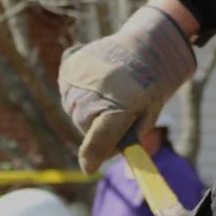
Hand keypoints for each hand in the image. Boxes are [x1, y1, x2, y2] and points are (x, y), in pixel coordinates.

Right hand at [58, 5, 195, 172]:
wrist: (144, 47)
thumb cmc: (147, 89)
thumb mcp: (144, 118)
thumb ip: (121, 141)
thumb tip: (95, 163)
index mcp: (118, 107)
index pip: (99, 140)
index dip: (93, 157)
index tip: (89, 168)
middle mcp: (93, 94)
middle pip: (84, 126)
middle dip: (96, 127)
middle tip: (115, 113)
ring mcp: (77, 79)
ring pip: (74, 109)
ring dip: (87, 107)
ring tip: (107, 92)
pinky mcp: (68, 66)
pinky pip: (67, 90)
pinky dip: (78, 89)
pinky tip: (95, 82)